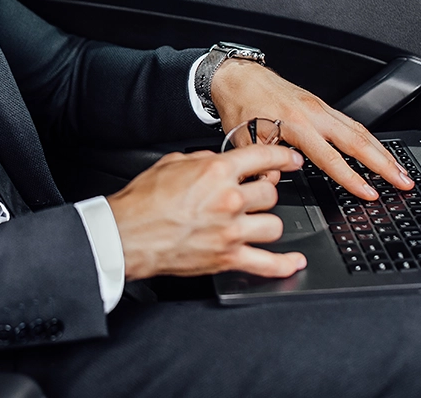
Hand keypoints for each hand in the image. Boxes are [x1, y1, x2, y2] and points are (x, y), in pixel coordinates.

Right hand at [106, 145, 307, 280]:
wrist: (127, 234)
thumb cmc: (143, 201)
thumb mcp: (172, 163)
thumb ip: (202, 159)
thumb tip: (218, 161)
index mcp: (216, 171)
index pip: (263, 157)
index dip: (283, 156)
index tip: (291, 160)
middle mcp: (228, 199)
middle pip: (271, 193)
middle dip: (263, 193)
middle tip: (253, 195)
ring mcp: (230, 230)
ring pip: (274, 225)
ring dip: (267, 222)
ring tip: (255, 221)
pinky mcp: (227, 257)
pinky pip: (267, 263)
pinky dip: (284, 264)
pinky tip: (293, 262)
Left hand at [213, 60, 413, 200]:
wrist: (238, 76)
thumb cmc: (240, 104)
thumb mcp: (244, 139)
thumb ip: (262, 163)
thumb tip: (273, 183)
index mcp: (295, 124)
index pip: (330, 158)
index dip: (351, 178)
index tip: (369, 193)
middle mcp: (313, 114)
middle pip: (358, 141)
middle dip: (385, 164)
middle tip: (404, 181)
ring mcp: (319, 108)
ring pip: (360, 130)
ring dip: (383, 152)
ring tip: (400, 170)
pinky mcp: (320, 105)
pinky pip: (351, 123)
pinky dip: (369, 138)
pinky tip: (377, 150)